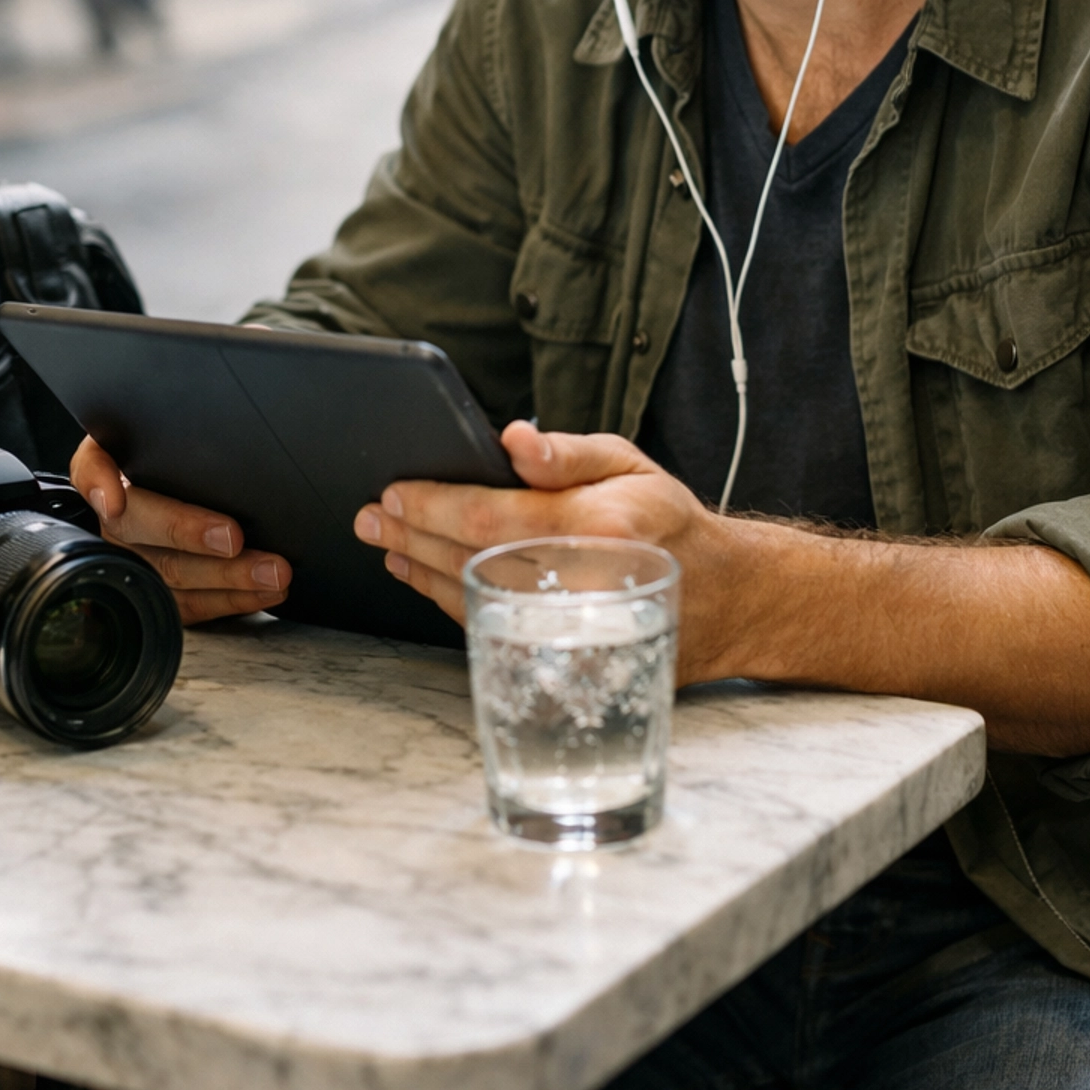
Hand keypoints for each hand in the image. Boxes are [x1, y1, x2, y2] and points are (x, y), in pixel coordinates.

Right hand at [70, 436, 288, 624]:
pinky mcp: (159, 595)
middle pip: (140, 531)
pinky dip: (233, 601)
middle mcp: (112, 520)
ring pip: (170, 577)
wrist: (170, 484)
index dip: (100, 484)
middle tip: (234, 538)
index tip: (115, 501)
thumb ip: (164, 421)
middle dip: (188, 535)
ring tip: (271, 573)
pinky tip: (265, 592)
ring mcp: (133, 562)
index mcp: (107, 470)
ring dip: (226, 578)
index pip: (92, 472)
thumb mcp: (159, 430)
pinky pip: (189, 606)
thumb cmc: (168, 454)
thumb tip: (197, 412)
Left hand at [353, 421, 717, 669]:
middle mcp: (578, 583)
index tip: (392, 490)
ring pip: (471, 597)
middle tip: (368, 515)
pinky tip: (421, 575)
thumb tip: (512, 437)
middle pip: (469, 560)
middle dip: (409, 535)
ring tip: (385, 542)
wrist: (721, 599)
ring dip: (417, 569)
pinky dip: (446, 598)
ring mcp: (567, 628)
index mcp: (595, 527)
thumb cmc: (667, 521)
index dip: (433, 505)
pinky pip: (489, 624)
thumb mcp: (629, 463)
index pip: (490, 517)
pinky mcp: (560, 653)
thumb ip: (568, 452)